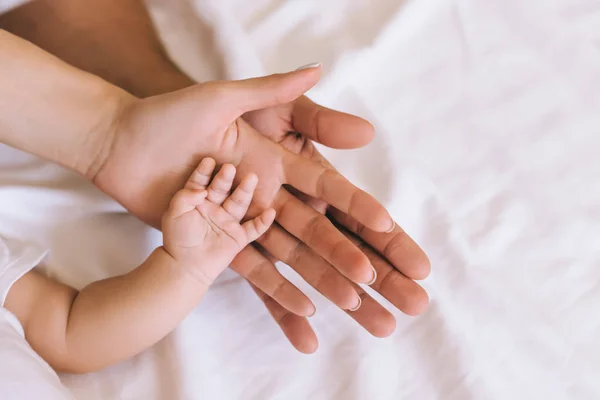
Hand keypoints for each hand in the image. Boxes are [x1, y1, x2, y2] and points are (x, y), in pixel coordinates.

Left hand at [92, 66, 393, 319]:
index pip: (331, 189)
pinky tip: (307, 317)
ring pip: (297, 258)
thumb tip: (320, 69)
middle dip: (361, 257)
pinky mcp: (221, 242)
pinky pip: (255, 272)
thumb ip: (275, 91)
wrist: (124, 141)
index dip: (359, 209)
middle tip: (399, 288)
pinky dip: (280, 295)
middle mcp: (271, 196)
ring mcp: (247, 222)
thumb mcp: (228, 97)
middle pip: (325, 231)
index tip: (387, 228)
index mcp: (279, 162)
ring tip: (361, 309)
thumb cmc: (174, 113)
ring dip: (329, 282)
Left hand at [163, 158, 274, 284]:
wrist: (185, 266)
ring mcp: (228, 220)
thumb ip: (184, 197)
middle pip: (222, 189)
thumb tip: (202, 190)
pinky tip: (270, 212)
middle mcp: (216, 206)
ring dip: (246, 191)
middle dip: (226, 178)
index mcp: (199, 199)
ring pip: (239, 203)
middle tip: (230, 167)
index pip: (201, 181)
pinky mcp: (239, 237)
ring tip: (252, 178)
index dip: (204, 172)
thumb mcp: (174, 213)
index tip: (209, 161)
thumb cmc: (178, 238)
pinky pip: (253, 229)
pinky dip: (263, 222)